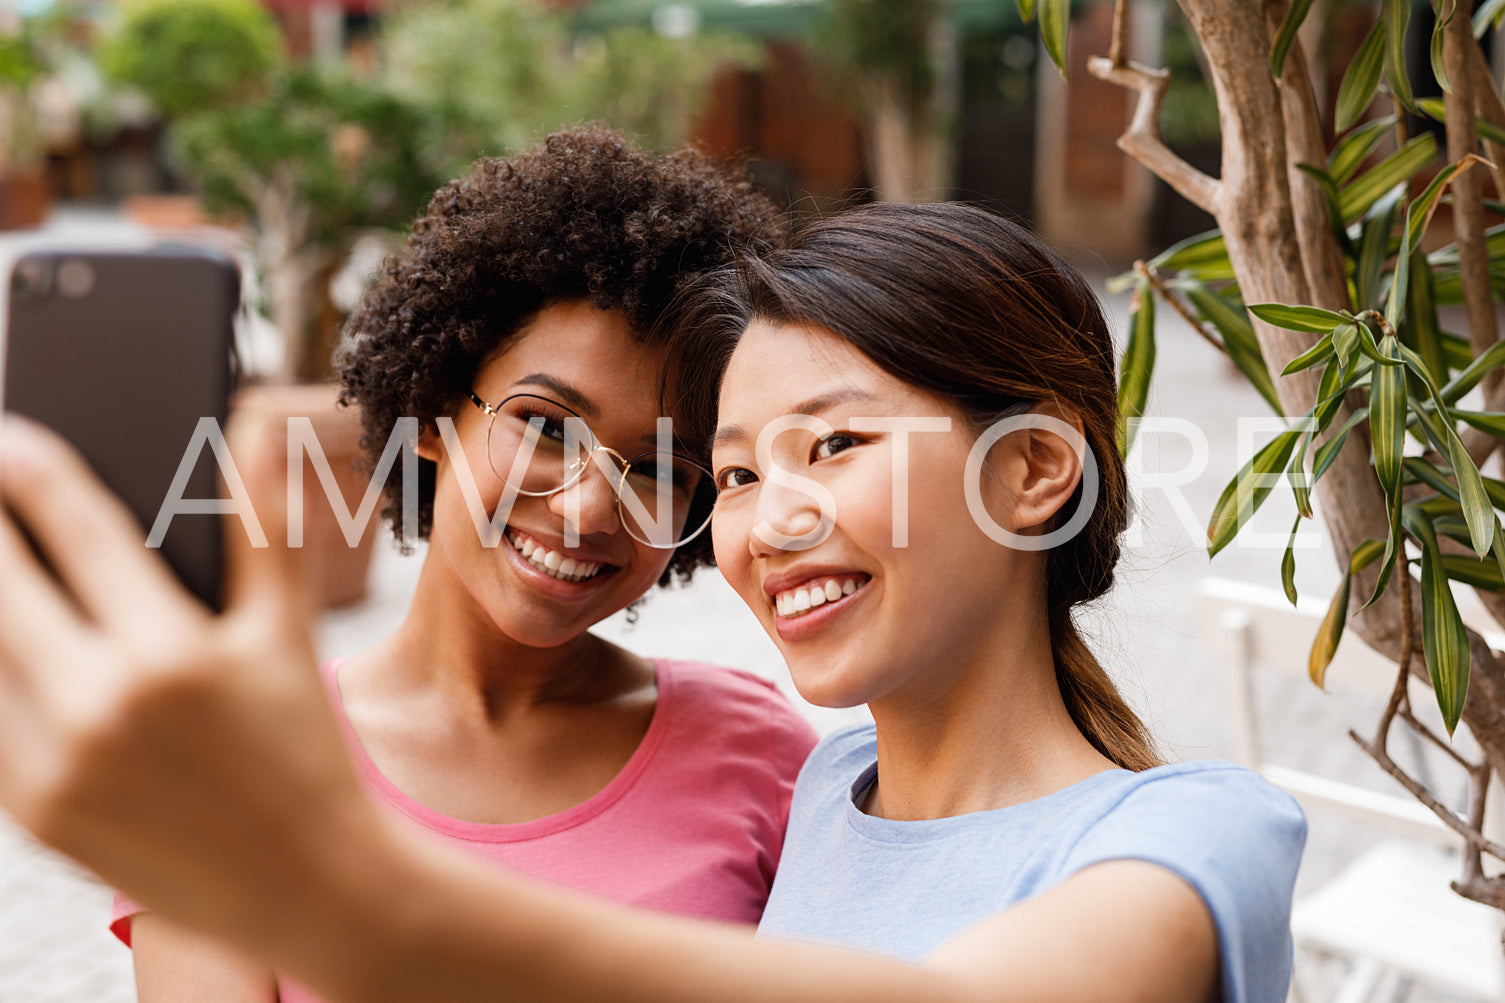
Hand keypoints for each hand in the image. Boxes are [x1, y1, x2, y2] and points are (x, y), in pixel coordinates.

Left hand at [0, 414, 378, 957]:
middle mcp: (99, 710)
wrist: (307, 884)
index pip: (80, 533)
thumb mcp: (289, 635)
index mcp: (171, 654)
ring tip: (2, 573)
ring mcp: (53, 769)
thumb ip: (265, 525)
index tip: (11, 437)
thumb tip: (261, 428)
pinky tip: (14, 646)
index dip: (36, 474)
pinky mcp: (30, 816)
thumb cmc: (305, 749)